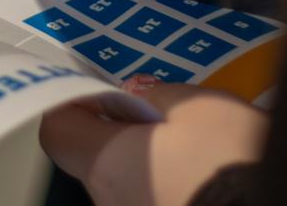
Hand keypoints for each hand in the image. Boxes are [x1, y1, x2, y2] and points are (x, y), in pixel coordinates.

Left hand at [40, 77, 265, 205]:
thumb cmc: (230, 162)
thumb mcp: (196, 106)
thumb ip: (158, 95)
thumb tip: (141, 94)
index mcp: (102, 163)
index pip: (56, 130)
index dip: (73, 104)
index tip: (100, 91)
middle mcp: (110, 201)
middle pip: (97, 158)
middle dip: (123, 134)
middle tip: (163, 115)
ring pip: (132, 183)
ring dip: (154, 162)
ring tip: (201, 146)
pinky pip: (160, 200)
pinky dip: (177, 186)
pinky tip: (213, 173)